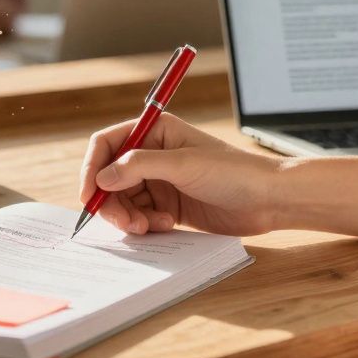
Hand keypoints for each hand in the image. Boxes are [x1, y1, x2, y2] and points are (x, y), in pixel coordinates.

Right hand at [78, 113, 283, 235]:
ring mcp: (161, 181)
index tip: (89, 196)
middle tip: (124, 223)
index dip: (92, 168)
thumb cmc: (233, 172)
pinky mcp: (169, 205)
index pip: (107, 144)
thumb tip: (102, 178)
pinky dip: (144, 224)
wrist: (268, 200)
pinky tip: (165, 225)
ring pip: (123, 200)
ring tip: (149, 226)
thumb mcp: (183, 165)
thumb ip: (138, 167)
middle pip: (110, 177)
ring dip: (129, 216)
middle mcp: (153, 154)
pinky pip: (140, 215)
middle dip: (111, 201)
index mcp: (155, 132)